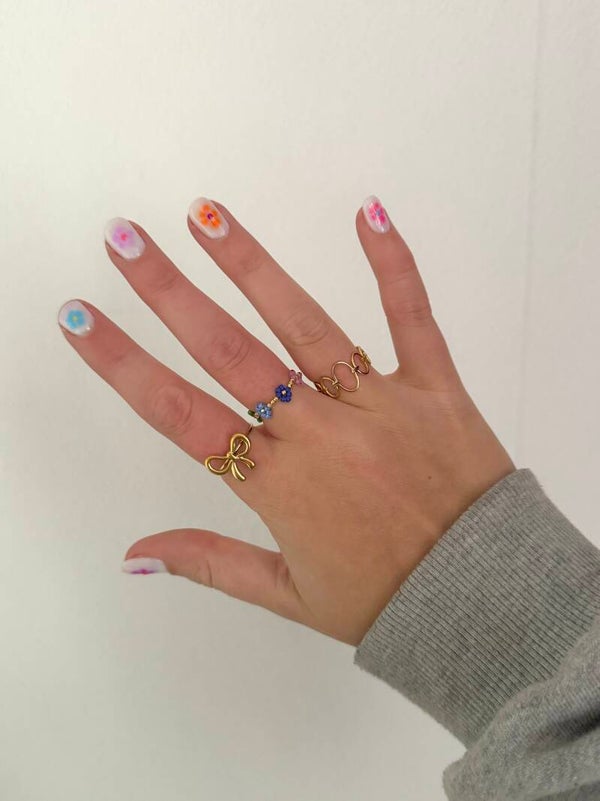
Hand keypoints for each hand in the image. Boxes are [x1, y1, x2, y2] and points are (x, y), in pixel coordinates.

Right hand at [58, 196, 513, 646]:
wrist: (485, 601)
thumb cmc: (386, 601)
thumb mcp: (291, 595)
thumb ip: (211, 563)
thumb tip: (134, 556)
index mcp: (280, 484)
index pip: (182, 414)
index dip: (125, 365)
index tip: (82, 319)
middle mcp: (321, 434)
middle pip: (231, 353)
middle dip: (169, 293)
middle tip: (124, 239)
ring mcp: (379, 404)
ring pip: (306, 324)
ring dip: (251, 266)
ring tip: (206, 217)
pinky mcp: (436, 388)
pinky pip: (413, 318)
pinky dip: (392, 265)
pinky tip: (367, 211)